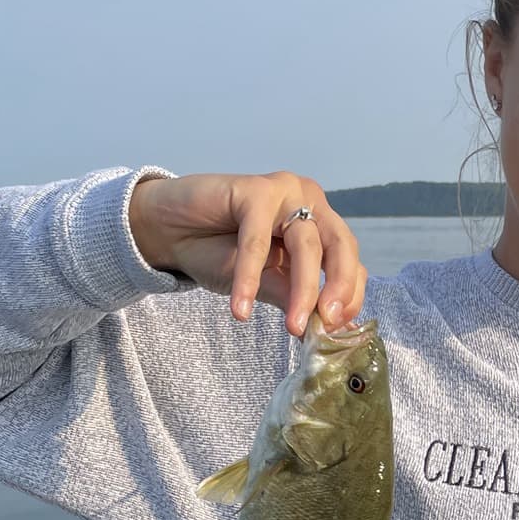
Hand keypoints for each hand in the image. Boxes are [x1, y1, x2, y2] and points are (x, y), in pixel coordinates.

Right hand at [128, 172, 366, 338]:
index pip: (350, 260)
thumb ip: (295, 296)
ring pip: (305, 245)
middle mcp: (309, 202)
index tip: (336, 330)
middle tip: (329, 322)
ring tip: (292, 327)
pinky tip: (240, 308)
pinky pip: (257, 240)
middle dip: (339, 287)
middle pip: (340, 246)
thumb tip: (328, 327)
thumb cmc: (219, 254)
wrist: (169, 232)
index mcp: (319, 224)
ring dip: (302, 290)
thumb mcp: (264, 283)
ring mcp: (284, 192)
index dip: (349, 294)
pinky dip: (250, 278)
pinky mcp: (253, 189)